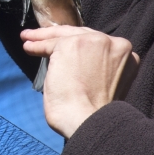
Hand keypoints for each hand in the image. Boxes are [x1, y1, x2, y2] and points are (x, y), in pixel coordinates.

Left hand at [20, 25, 138, 137]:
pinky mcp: (71, 44)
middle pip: (81, 34)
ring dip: (43, 37)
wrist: (90, 120)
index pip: (97, 44)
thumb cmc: (95, 114)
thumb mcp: (108, 83)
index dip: (79, 43)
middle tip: (40, 36)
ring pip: (64, 36)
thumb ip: (98, 68)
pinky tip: (28, 47)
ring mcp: (92, 41)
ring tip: (28, 39)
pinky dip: (37, 45)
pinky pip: (51, 44)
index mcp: (125, 55)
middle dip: (59, 35)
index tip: (65, 45)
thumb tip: (76, 63)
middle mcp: (112, 43)